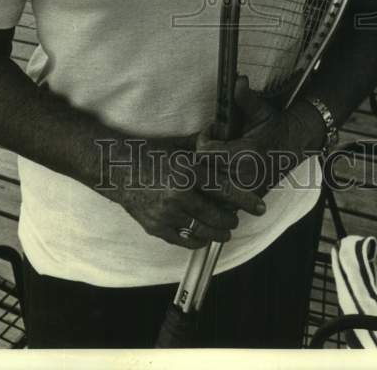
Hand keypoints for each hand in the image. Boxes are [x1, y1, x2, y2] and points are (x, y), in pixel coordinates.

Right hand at [103, 134, 265, 249]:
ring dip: (218, 232)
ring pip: (204, 230)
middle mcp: (178, 194)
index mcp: (186, 171)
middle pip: (217, 215)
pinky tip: (204, 235)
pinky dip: (198, 239)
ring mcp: (166, 214)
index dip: (245, 200)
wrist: (116, 169)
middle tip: (236, 217)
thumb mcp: (178, 146)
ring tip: (225, 229)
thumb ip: (203, 147)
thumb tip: (225, 136)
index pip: (224, 189)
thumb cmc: (150, 154)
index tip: (259, 207)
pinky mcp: (156, 228)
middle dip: (232, 218)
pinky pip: (185, 240)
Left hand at [194, 77, 316, 198]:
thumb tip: (239, 80)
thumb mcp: (260, 110)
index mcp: (246, 154)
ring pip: (209, 187)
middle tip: (214, 142)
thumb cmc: (274, 127)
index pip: (206, 153)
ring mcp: (246, 191)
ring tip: (216, 156)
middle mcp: (245, 176)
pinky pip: (220, 199)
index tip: (213, 129)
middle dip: (203, 155)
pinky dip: (216, 187)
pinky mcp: (247, 200)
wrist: (294, 146)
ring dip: (207, 171)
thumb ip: (246, 98)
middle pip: (204, 170)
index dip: (204, 139)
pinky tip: (221, 171)